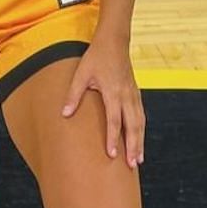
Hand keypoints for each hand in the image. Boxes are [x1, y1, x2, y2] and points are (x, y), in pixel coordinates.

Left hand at [59, 35, 145, 167]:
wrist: (114, 42)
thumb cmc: (96, 57)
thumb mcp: (81, 74)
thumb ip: (73, 94)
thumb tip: (64, 114)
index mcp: (113, 92)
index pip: (114, 120)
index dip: (113, 137)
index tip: (112, 154)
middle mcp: (126, 96)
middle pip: (132, 126)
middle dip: (133, 146)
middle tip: (132, 165)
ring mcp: (133, 95)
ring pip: (140, 122)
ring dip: (140, 142)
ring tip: (138, 160)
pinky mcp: (136, 94)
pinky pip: (141, 116)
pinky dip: (142, 130)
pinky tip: (140, 141)